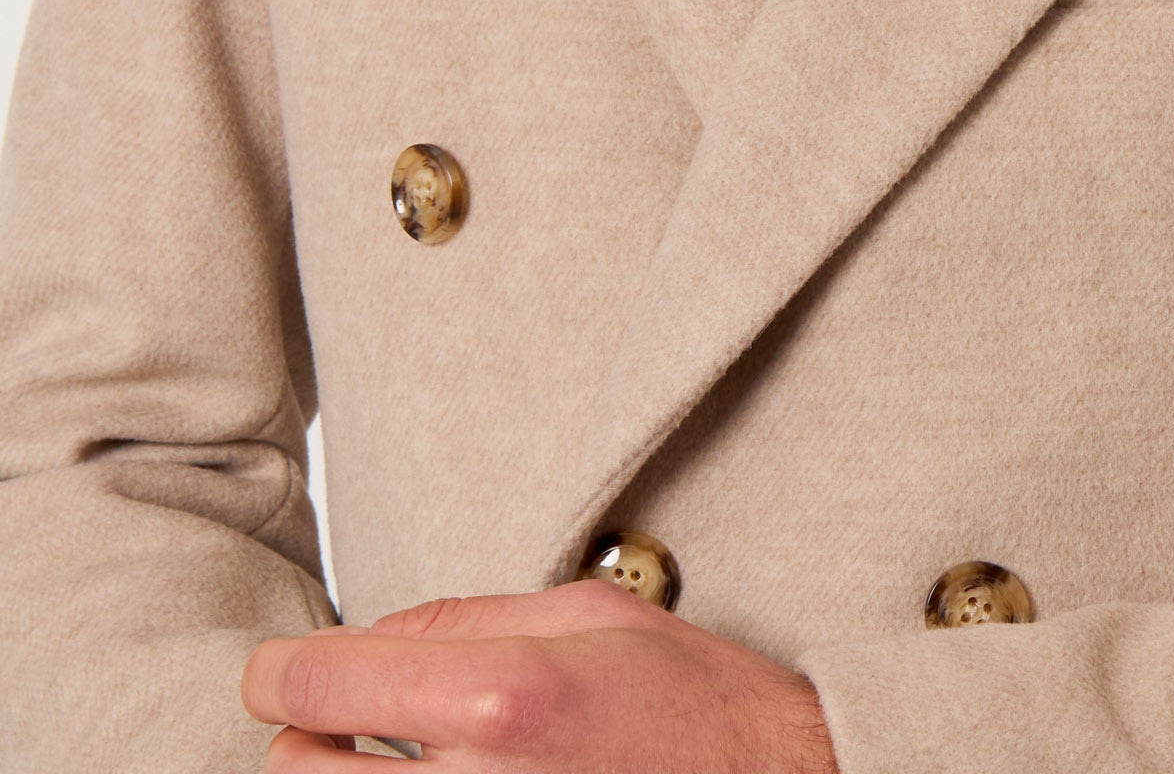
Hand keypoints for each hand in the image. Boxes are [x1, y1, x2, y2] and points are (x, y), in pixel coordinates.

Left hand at [242, 579, 840, 770]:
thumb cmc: (694, 707)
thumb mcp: (590, 617)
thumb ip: (467, 616)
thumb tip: (370, 636)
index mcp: (499, 700)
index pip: (316, 684)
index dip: (277, 670)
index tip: (278, 670)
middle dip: (302, 740)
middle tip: (337, 722)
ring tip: (384, 768)